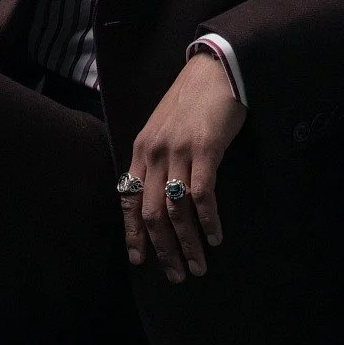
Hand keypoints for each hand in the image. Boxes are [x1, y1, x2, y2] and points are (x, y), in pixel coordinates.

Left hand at [120, 52, 246, 282]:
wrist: (215, 69)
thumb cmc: (192, 100)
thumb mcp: (164, 129)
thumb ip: (158, 157)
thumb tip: (158, 192)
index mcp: (140, 150)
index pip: (128, 199)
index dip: (133, 233)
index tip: (139, 260)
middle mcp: (153, 154)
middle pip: (150, 213)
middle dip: (162, 249)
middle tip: (176, 275)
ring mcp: (177, 152)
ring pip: (175, 210)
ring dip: (187, 243)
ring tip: (198, 266)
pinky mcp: (204, 149)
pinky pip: (201, 195)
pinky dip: (207, 221)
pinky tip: (215, 237)